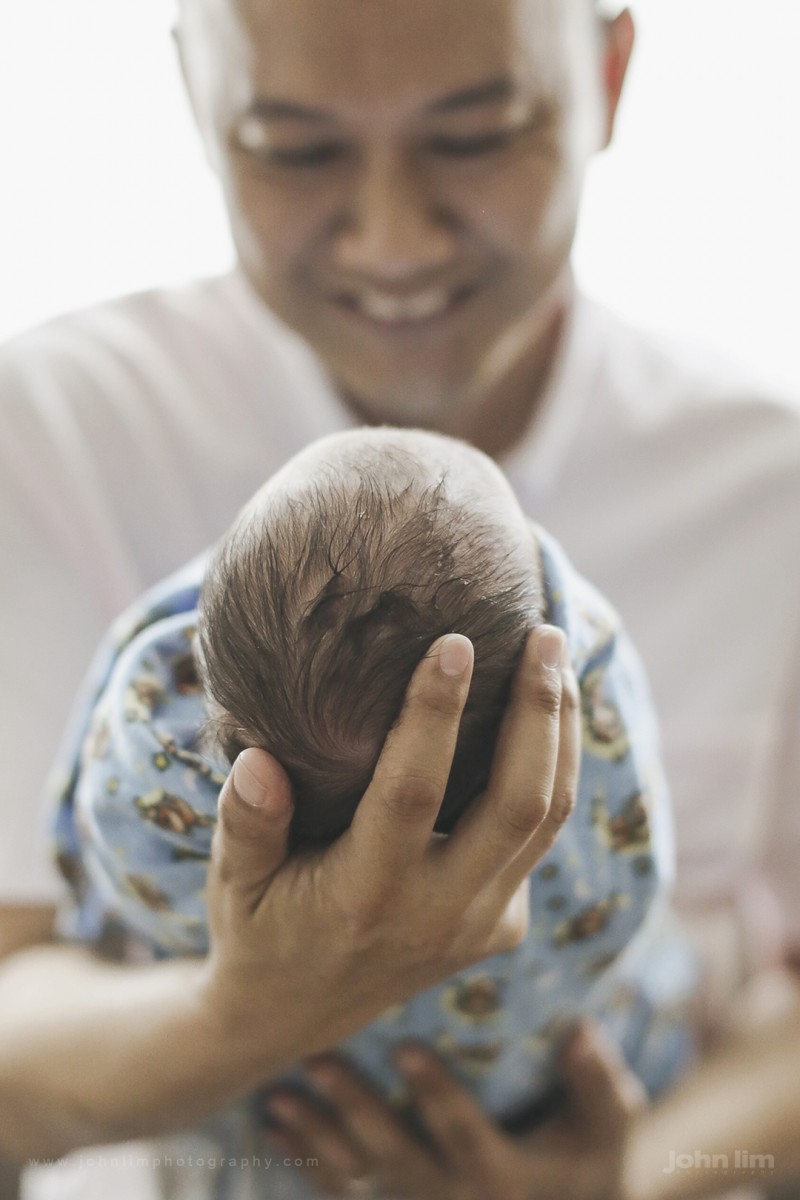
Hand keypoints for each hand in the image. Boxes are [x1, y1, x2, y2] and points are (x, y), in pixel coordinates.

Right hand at [200, 627, 578, 1074]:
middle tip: (546, 634)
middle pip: (519, 804)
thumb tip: (257, 758)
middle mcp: (438, 913)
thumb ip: (246, 824)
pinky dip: (552, 772)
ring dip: (561, 735)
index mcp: (366, 895)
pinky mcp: (500, 927)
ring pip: (548, 821)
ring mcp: (479, 924)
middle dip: (540, 712)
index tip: (454, 641)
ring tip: (557, 658)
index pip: (412, 792)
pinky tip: (544, 717)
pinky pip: (540, 842)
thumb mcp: (233, 884)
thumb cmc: (259, 931)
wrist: (296, 1018)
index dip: (435, 714)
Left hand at [265, 1024, 645, 1199]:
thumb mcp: (609, 1124)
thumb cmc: (590, 1156)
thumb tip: (580, 1031)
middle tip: (315, 1059)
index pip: (467, 1133)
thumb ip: (596, 1081)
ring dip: (316, 1138)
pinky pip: (344, 1196)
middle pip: (399, 1157)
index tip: (405, 1048)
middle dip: (355, 1110)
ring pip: (361, 1180)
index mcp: (507, 1177)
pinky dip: (307, 1164)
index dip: (437, 1093)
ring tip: (278, 1096)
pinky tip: (272, 1127)